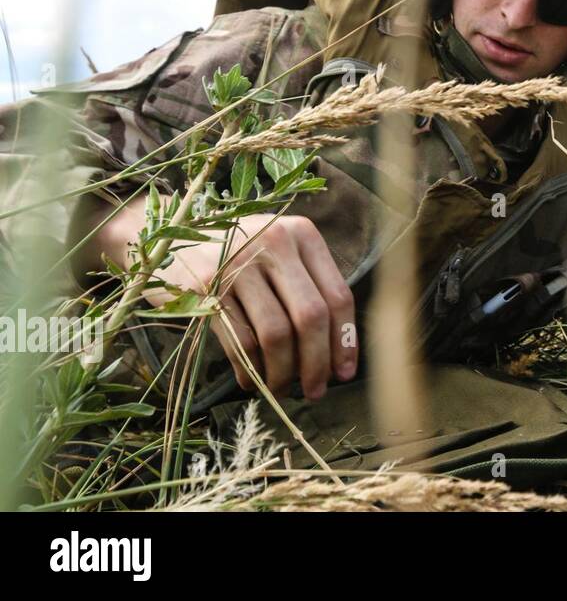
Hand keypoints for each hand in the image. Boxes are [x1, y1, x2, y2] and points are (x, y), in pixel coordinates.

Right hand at [92, 197, 355, 398]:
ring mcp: (237, 264)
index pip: (337, 295)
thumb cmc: (235, 252)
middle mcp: (274, 243)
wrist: (164, 234)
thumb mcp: (278, 250)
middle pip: (310, 317)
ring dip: (283, 372)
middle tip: (316, 390)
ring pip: (275, 334)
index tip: (345, 372)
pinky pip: (239, 340)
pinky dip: (251, 370)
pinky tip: (254, 382)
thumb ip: (308, 284)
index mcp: (302, 234)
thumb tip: (338, 348)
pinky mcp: (204, 287)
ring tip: (283, 389)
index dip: (345, 340)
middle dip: (317, 363)